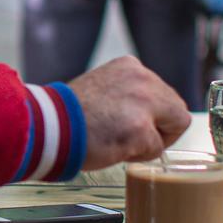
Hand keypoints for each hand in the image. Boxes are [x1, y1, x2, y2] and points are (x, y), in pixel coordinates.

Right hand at [66, 56, 191, 168]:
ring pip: (173, 128)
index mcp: (131, 67)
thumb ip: (128, 94)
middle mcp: (142, 78)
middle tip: (131, 139)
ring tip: (119, 142)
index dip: (154, 116)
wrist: (46, 127)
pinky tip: (114, 149)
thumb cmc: (69, 115)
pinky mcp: (140, 128)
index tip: (133, 125)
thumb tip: (147, 115)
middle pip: (176, 110)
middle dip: (160, 129)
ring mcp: (143, 102)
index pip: (164, 94)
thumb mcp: (103, 88)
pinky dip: (138, 155)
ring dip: (150, 141)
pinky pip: (156, 150)